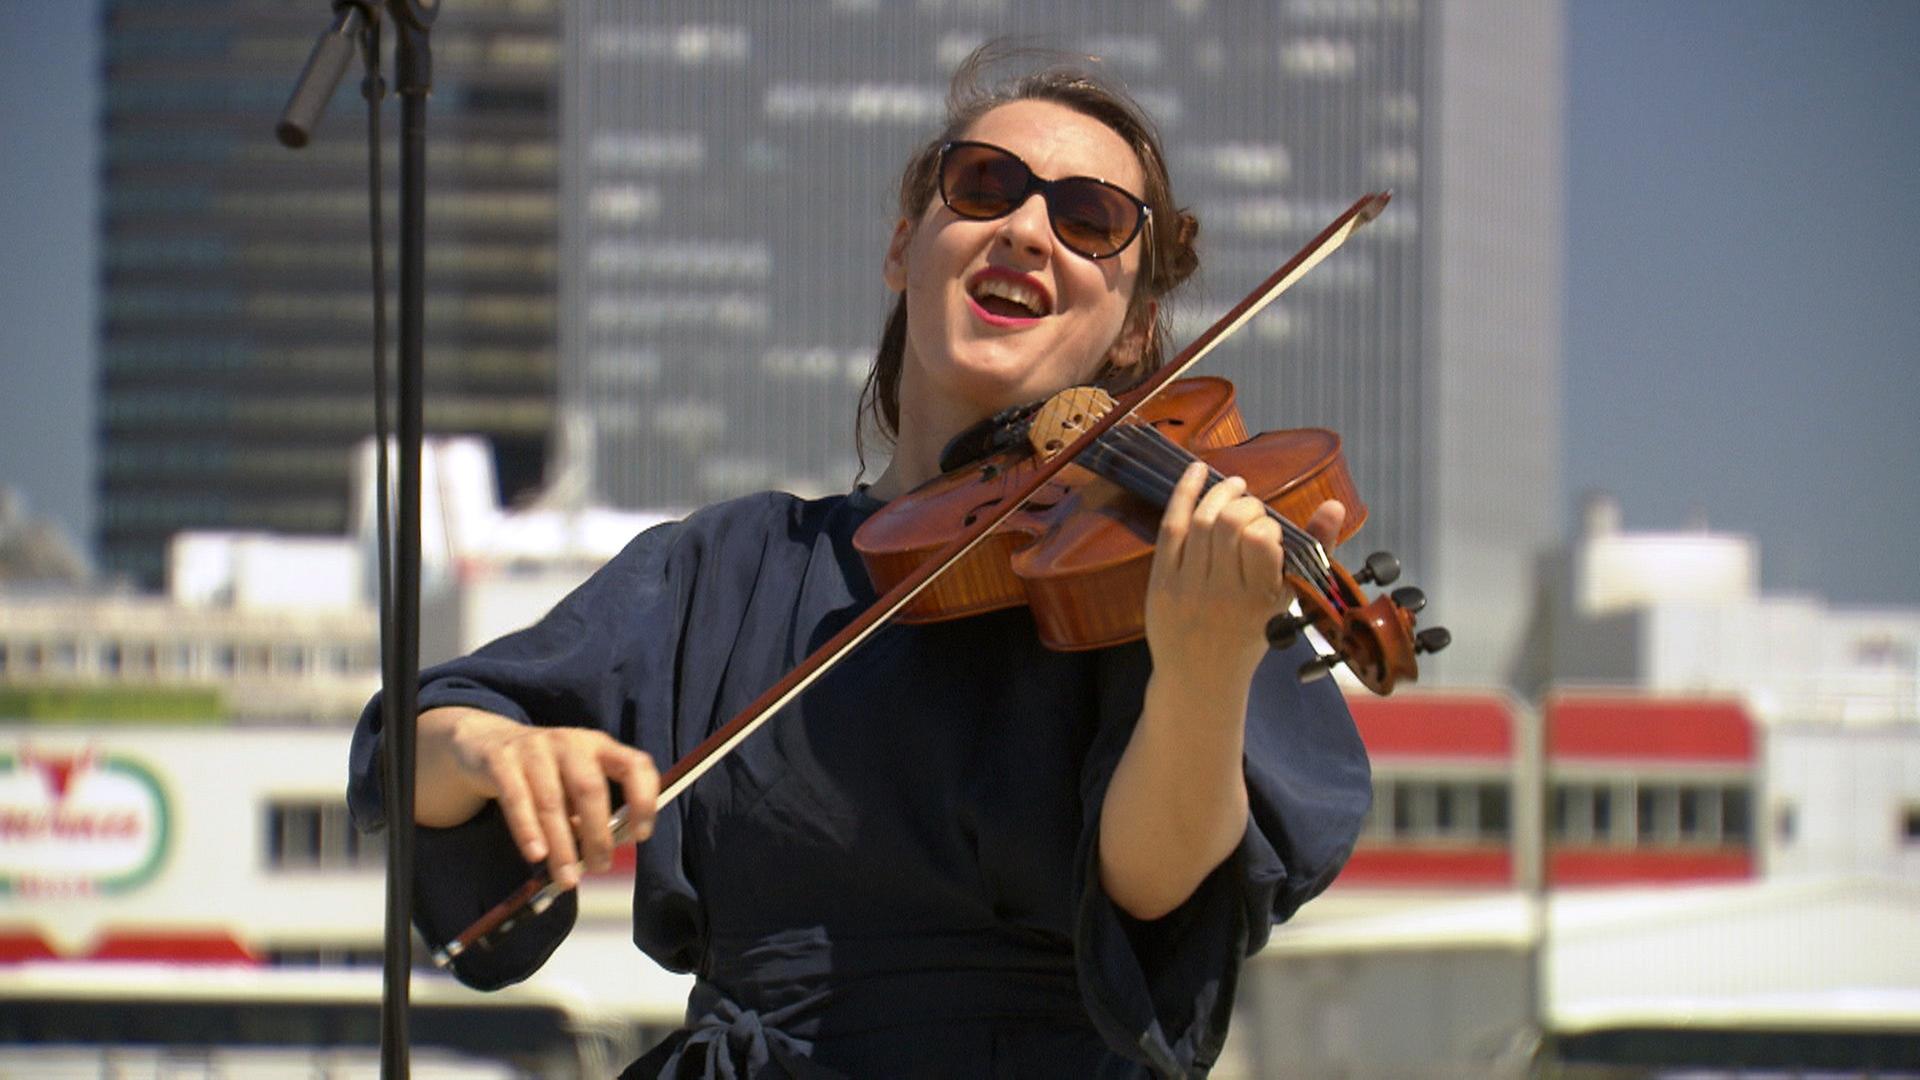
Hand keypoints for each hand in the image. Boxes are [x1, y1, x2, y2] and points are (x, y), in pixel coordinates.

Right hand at [427, 708, 659, 889]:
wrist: (487, 742)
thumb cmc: (543, 773)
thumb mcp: (573, 783)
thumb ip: (591, 811)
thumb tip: (609, 848)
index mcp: (598, 746)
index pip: (635, 765)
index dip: (644, 799)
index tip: (641, 836)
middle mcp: (570, 742)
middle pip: (589, 788)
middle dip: (597, 833)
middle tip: (599, 868)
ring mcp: (534, 748)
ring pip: (551, 801)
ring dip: (562, 845)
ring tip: (567, 878)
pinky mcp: (501, 760)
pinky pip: (516, 799)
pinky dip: (527, 830)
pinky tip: (536, 855)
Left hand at [1144, 462, 1344, 684]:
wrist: (1200, 677)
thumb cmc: (1251, 633)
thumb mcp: (1287, 600)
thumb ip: (1313, 550)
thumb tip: (1333, 505)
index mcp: (1260, 599)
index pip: (1262, 539)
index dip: (1267, 523)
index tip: (1268, 530)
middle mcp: (1223, 593)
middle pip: (1229, 523)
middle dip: (1244, 504)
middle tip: (1250, 507)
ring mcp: (1188, 587)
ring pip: (1200, 521)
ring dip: (1218, 493)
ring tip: (1232, 487)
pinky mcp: (1161, 582)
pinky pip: (1170, 527)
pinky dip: (1183, 494)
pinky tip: (1197, 473)